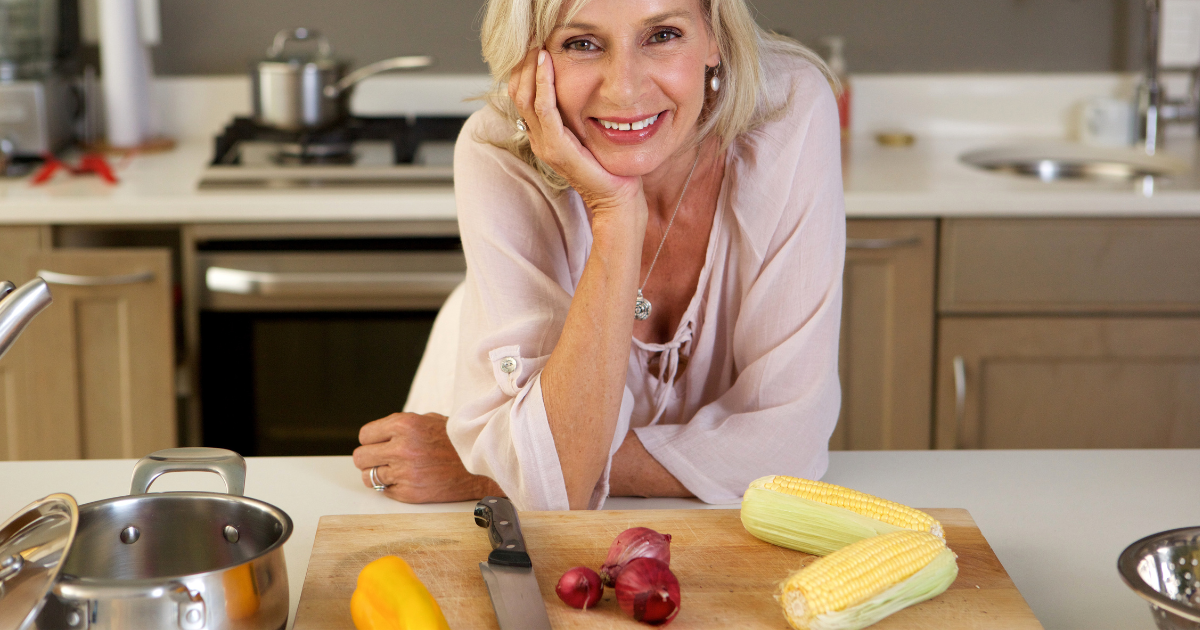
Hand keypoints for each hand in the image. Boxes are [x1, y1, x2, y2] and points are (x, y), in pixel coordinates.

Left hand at [353, 412, 503, 502]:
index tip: (378, 444)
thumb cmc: (456, 440)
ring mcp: (405, 473)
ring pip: (369, 477)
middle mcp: (401, 448)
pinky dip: (393, 487)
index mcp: (404, 425)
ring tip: (394, 471)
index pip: (365, 435)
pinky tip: (408, 480)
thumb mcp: (427, 420)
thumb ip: (400, 426)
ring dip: (378, 475)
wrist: (481, 462)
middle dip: (369, 459)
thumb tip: (376, 436)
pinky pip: (385, 491)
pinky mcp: (410, 493)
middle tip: (381, 460)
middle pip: (361, 458)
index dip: (371, 440)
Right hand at [508, 49, 642, 213]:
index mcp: (543, 137)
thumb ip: (576, 118)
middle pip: (517, 94)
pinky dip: (544, 84)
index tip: (534, 49)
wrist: (616, 198)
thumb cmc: (608, 168)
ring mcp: (545, 146)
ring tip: (538, 48)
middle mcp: (539, 141)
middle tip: (533, 42)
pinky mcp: (558, 149)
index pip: (522, 98)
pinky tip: (548, 66)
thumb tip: (578, 92)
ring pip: (526, 99)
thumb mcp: (587, 136)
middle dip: (523, 65)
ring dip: (531, 70)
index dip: (524, 71)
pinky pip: (544, 110)